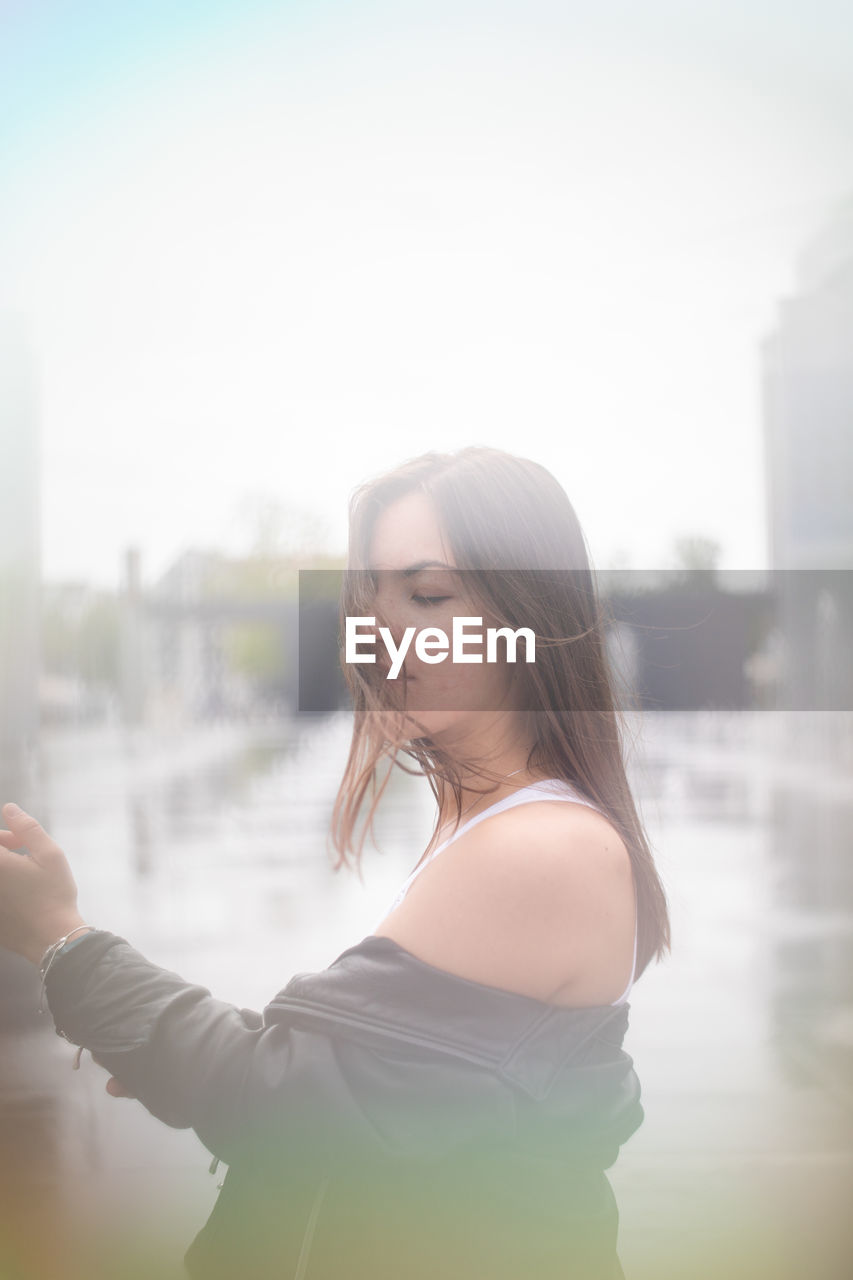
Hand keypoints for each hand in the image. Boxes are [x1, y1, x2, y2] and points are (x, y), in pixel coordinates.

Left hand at [0, 803, 87, 965]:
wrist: (53, 938)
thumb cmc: (54, 894)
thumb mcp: (50, 854)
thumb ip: (27, 828)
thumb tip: (9, 808)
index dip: (5, 837)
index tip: (21, 844)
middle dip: (4, 852)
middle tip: (23, 859)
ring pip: (0, 877)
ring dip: (6, 871)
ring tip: (23, 881)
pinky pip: (0, 896)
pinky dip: (7, 892)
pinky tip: (20, 900)